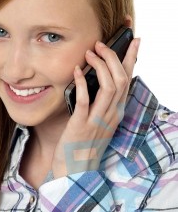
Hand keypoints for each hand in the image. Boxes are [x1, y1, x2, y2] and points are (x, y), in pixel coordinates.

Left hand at [52, 38, 139, 177]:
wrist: (76, 172)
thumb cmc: (84, 145)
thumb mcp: (99, 123)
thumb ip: (101, 104)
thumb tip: (95, 81)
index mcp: (116, 112)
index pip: (129, 81)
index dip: (132, 59)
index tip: (134, 40)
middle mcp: (111, 115)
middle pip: (122, 80)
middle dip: (114, 57)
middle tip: (101, 44)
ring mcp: (98, 121)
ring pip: (109, 87)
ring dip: (100, 66)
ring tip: (90, 53)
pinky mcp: (81, 126)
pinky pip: (85, 100)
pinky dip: (82, 83)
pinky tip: (76, 71)